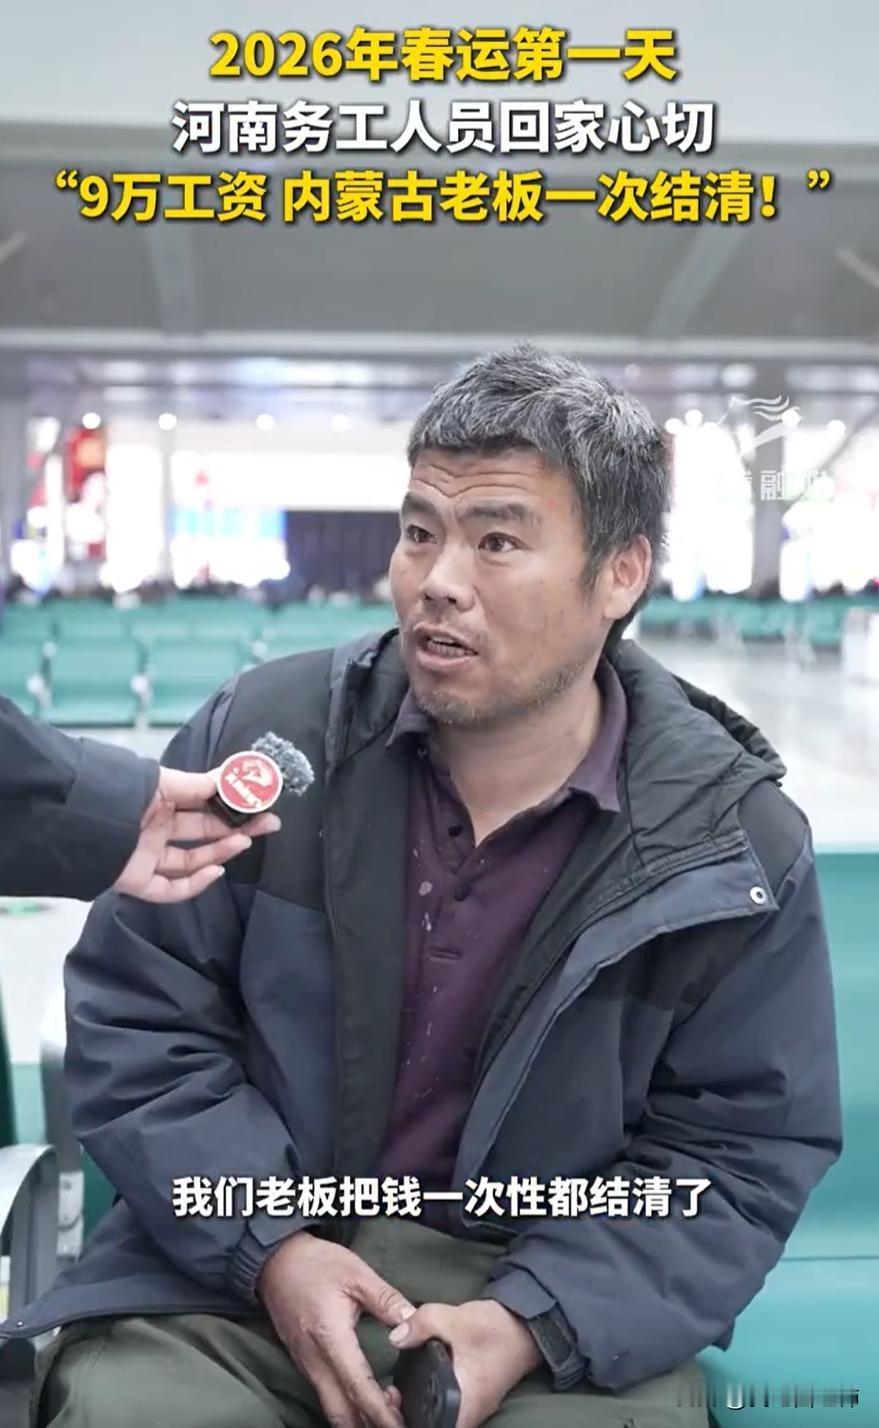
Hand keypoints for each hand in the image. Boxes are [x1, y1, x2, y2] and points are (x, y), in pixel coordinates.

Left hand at [113, 766, 279, 903]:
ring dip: (221, 851)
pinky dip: (195, 884)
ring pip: (190, 860)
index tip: (260, 805)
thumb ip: (200, 784)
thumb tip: (235, 777)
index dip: (232, 807)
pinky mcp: (137, 880)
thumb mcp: (164, 781)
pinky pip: (169, 889)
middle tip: (269, 824)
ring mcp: (146, 856)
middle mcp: (155, 829)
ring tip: (245, 840)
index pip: (203, 806)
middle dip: (236, 828)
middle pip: (203, 833)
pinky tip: (217, 871)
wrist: (81, 814)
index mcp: (160, 802)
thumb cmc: (121, 790)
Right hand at [257, 1231, 413, 1427]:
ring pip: (332, 1408)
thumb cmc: (316, 1264)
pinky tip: (366, 1401)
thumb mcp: (356, 1273)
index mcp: (330, 1337)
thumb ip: (386, 1299)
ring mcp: (306, 1365)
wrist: (276, 1261)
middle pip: (341, 1412)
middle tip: (399, 1424)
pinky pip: (325, 1396)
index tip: (399, 1424)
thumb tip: (413, 1321)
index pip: (357, 1385)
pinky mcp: (304, 1364)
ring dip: (358, 1418)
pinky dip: (347, 1406)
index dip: (380, 1410)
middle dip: (369, 1424)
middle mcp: (314, 1360)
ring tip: (388, 1414)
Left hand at [389, 1299, 542, 1427]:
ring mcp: (472, 1409)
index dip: (410, 1422)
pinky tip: (416, 1384)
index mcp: (465, 1404)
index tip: (393, 1406)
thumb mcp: (457, 1319)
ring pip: (439, 1421)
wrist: (526, 1325)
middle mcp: (469, 1414)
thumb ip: (423, 1324)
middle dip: (409, 1415)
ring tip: (397, 1392)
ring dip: (419, 1409)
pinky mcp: (471, 1398)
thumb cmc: (496, 1329)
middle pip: (433, 1427)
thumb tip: (395, 1337)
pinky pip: (446, 1409)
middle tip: (391, 1397)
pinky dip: (429, 1400)